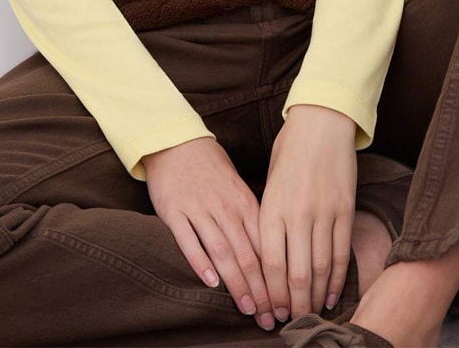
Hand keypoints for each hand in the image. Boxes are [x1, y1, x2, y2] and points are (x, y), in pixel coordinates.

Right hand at [142, 137, 277, 330]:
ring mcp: (199, 209)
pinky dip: (200, 262)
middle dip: (261, 290)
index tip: (284, 302)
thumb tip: (271, 251)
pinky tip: (211, 282)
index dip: (276, 278)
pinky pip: (189, 240)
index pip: (265, 245)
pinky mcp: (174, 211)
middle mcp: (225, 208)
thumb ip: (251, 217)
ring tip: (248, 308)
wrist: (176, 141)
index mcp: (244, 202)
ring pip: (222, 252)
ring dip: (237, 283)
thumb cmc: (210, 167)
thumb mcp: (237, 188)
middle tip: (270, 318)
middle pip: (247, 254)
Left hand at [259, 104, 357, 319]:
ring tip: (310, 314)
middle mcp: (297, 214)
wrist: (321, 121)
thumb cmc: (290, 149)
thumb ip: (269, 215)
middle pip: (295, 274)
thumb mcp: (269, 180)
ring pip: (320, 269)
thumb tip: (268, 252)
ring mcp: (324, 213)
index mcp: (272, 207)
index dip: (271, 293)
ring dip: (315, 297)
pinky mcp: (345, 210)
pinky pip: (341, 253)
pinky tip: (331, 295)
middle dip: (293, 304)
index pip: (270, 264)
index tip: (271, 310)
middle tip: (291, 321)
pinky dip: (336, 279)